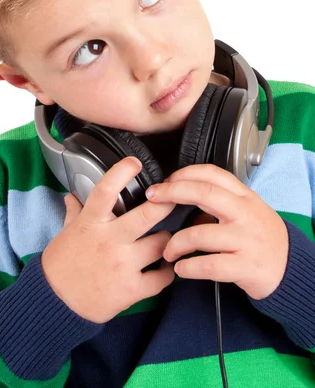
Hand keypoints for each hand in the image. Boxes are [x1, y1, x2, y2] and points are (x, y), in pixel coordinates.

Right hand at [41, 156, 175, 322]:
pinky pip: (162, 278)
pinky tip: (164, 267)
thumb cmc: (60, 264)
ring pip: (162, 245)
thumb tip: (72, 195)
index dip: (122, 171)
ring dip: (167, 240)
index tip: (134, 163)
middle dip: (167, 204)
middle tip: (176, 199)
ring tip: (166, 239)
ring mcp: (123, 265)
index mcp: (92, 222)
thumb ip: (75, 211)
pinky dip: (167, 272)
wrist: (54, 302)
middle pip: (148, 215)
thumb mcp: (66, 231)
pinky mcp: (131, 290)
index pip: (107, 189)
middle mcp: (110, 240)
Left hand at [145, 164, 288, 299]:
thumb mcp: (247, 210)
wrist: (290, 268)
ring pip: (201, 234)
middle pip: (205, 193)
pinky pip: (209, 265)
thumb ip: (220, 200)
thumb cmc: (262, 236)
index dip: (185, 173)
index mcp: (244, 197)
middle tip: (152, 199)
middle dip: (173, 192)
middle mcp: (245, 214)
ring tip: (167, 250)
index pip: (212, 174)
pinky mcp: (245, 267)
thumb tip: (181, 196)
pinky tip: (181, 268)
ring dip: (176, 242)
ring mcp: (246, 240)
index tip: (165, 181)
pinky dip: (189, 267)